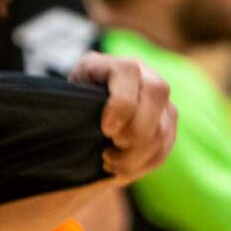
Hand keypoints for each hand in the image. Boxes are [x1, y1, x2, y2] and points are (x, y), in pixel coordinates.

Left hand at [69, 52, 176, 182]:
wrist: (80, 127)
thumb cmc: (67, 114)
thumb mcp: (64, 104)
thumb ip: (74, 106)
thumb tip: (93, 126)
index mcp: (108, 64)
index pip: (129, 72)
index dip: (121, 103)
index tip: (106, 130)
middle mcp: (142, 74)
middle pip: (156, 94)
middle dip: (134, 130)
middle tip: (110, 147)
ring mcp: (158, 99)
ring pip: (161, 129)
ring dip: (134, 155)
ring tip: (108, 159)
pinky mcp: (166, 124)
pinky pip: (163, 148)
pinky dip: (141, 164)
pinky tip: (120, 165)